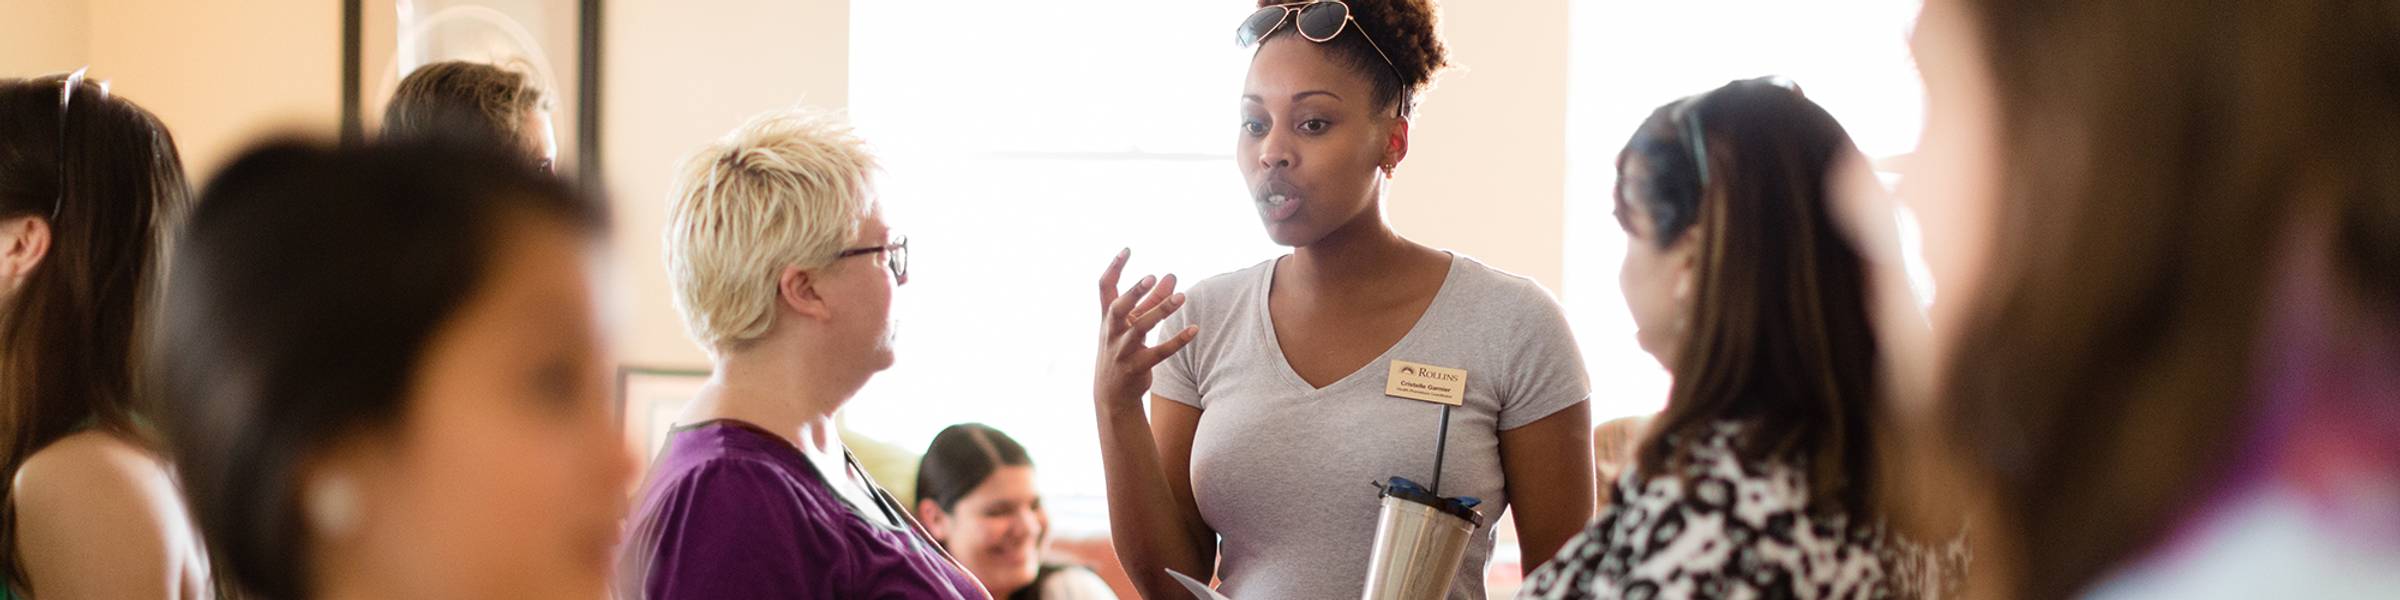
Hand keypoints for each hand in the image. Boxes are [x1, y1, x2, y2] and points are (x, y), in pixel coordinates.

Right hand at [1094, 249, 1198, 408]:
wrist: (1111, 393)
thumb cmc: (1123, 350)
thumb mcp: (1133, 325)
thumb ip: (1152, 301)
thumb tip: (1172, 276)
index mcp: (1108, 317)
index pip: (1105, 288)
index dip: (1114, 268)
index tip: (1127, 250)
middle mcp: (1111, 332)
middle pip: (1118, 308)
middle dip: (1133, 292)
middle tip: (1151, 277)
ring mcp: (1122, 351)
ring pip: (1140, 328)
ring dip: (1161, 311)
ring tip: (1182, 296)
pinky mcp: (1137, 367)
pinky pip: (1159, 353)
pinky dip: (1177, 341)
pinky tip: (1194, 329)